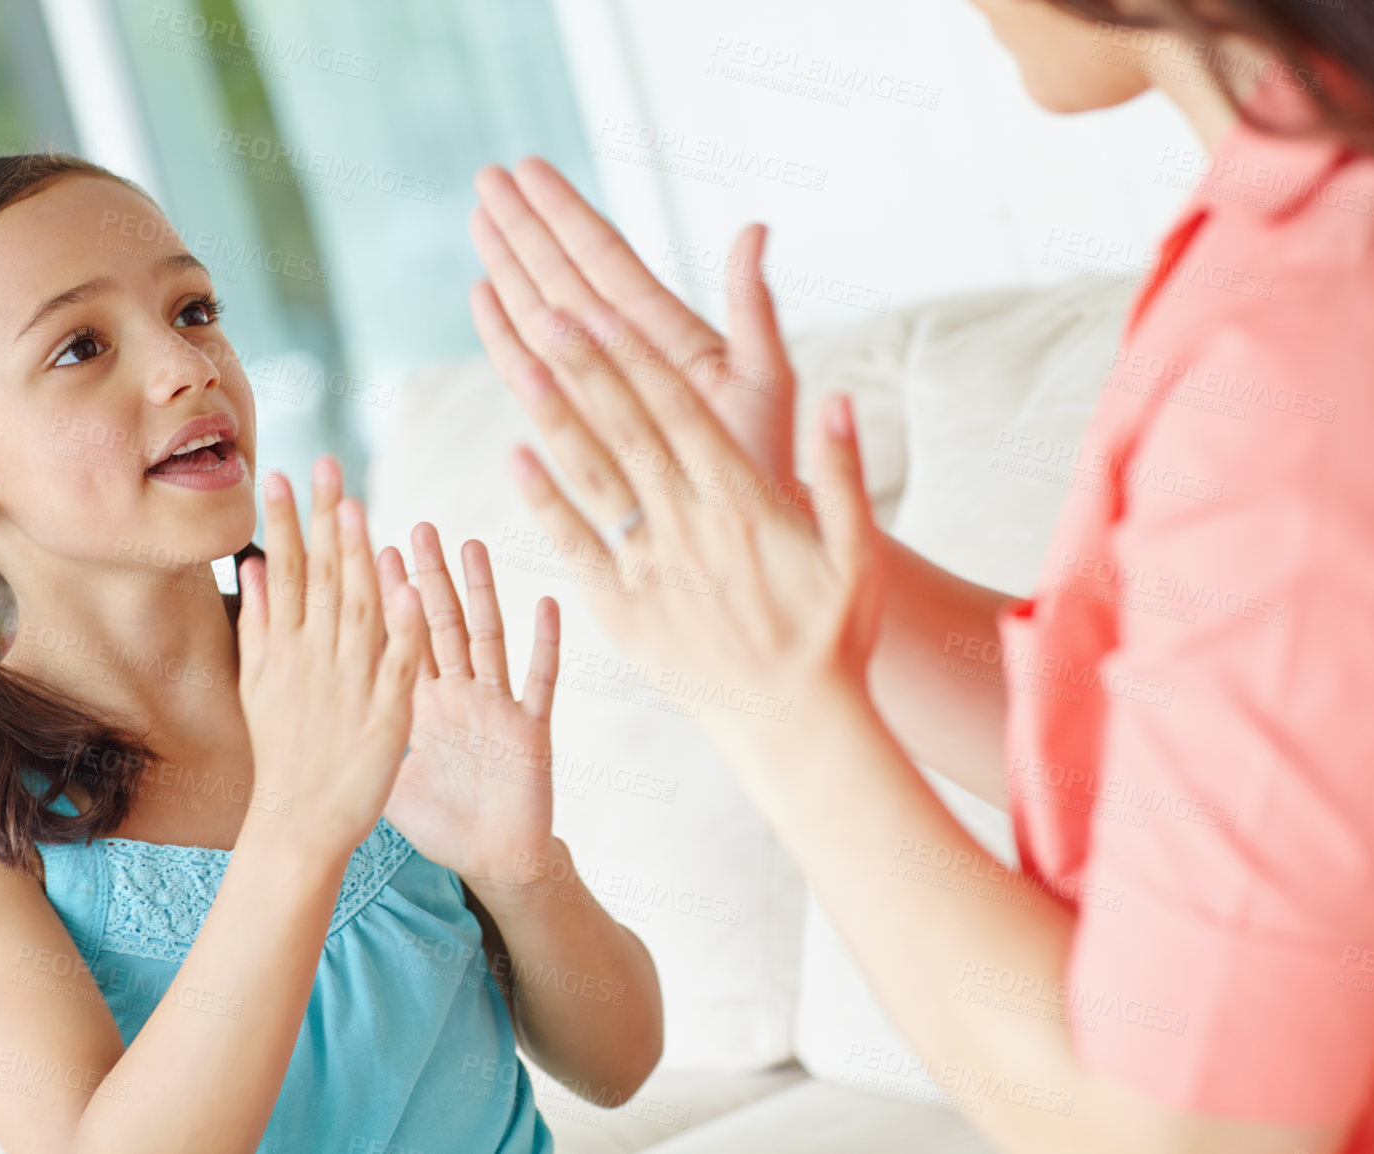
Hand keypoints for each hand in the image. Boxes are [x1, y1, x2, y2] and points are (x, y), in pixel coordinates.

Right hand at [236, 457, 426, 858]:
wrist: (299, 822)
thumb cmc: (284, 752)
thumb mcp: (259, 683)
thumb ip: (260, 623)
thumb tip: (253, 566)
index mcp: (287, 649)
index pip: (288, 572)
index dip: (286, 522)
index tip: (284, 473)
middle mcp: (316, 659)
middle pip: (323, 578)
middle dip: (324, 520)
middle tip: (328, 466)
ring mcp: (353, 683)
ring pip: (358, 609)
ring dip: (358, 558)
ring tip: (358, 508)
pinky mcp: (389, 713)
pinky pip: (401, 662)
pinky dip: (404, 626)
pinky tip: (408, 587)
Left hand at [375, 523, 560, 889]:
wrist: (495, 861)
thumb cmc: (447, 824)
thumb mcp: (395, 776)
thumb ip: (367, 737)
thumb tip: (319, 710)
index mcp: (425, 704)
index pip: (401, 640)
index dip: (386, 597)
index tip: (367, 549)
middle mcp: (461, 694)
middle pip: (441, 623)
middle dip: (430, 577)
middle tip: (416, 528)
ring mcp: (497, 706)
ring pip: (488, 637)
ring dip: (482, 593)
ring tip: (471, 547)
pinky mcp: (529, 728)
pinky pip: (539, 680)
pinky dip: (546, 644)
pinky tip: (547, 605)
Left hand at [468, 226, 883, 763]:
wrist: (795, 728)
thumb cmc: (833, 638)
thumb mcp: (857, 552)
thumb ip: (845, 472)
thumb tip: (842, 398)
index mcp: (742, 500)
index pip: (681, 409)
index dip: (637, 356)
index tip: (603, 308)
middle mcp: (689, 523)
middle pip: (628, 428)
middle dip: (585, 366)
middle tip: (545, 309)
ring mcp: (651, 566)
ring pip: (594, 477)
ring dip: (554, 419)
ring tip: (519, 364)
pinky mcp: (623, 609)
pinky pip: (578, 547)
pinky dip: (547, 503)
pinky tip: (516, 460)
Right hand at [472, 158, 797, 482]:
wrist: (744, 535)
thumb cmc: (765, 462)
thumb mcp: (765, 377)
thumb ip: (752, 306)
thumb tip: (755, 228)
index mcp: (666, 332)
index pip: (605, 257)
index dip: (565, 212)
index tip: (529, 168)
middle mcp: (624, 353)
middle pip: (564, 276)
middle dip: (524, 227)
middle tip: (486, 177)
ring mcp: (597, 387)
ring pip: (540, 316)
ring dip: (508, 268)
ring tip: (478, 222)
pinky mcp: (574, 429)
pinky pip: (530, 377)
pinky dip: (504, 337)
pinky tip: (483, 298)